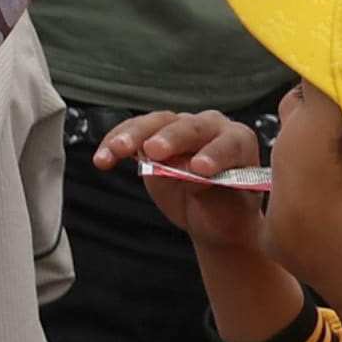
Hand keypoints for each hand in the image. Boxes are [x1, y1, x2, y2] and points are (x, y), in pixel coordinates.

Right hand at [91, 108, 274, 252]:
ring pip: (156, 123)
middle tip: (155, 151)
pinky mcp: (154, 137)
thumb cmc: (228, 213)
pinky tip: (103, 157)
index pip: (228, 144)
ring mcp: (180, 129)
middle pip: (190, 127)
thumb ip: (213, 189)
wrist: (213, 218)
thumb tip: (191, 174)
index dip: (214, 154)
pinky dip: (116, 143)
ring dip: (135, 134)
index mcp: (238, 142)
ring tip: (118, 149)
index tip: (199, 169)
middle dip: (172, 139)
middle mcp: (211, 128)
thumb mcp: (228, 209)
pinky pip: (133, 133)